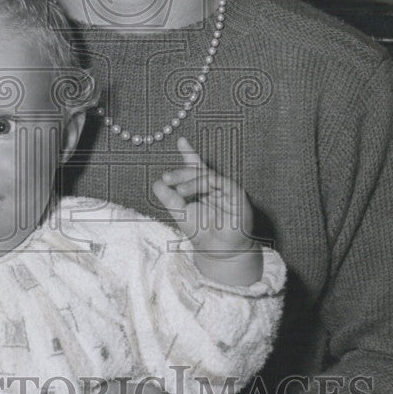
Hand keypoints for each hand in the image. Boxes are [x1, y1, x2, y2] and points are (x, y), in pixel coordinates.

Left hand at [153, 136, 260, 283]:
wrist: (219, 252)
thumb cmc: (202, 234)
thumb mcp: (180, 214)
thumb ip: (169, 198)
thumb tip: (156, 183)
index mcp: (204, 189)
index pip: (196, 167)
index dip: (190, 154)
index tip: (181, 141)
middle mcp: (215, 187)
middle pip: (198, 170)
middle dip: (181, 172)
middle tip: (166, 177)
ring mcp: (226, 189)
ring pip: (206, 175)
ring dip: (189, 179)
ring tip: (177, 190)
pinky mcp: (236, 194)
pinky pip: (219, 182)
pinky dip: (202, 183)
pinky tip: (187, 191)